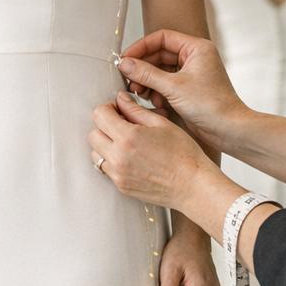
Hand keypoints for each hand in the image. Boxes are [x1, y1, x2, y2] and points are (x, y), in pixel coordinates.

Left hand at [89, 94, 218, 211]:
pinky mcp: (121, 186)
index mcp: (128, 137)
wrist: (192, 185)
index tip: (119, 110)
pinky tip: (131, 158)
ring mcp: (118, 174)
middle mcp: (118, 157)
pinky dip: (112, 160)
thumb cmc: (183, 153)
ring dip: (106, 145)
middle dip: (104, 126)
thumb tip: (120, 99)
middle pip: (93, 134)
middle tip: (122, 125)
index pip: (99, 115)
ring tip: (126, 143)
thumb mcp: (161, 124)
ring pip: (96, 153)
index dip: (108, 108)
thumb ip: (135, 110)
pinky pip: (106, 169)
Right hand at [117, 28, 246, 152]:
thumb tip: (125, 64)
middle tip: (128, 79)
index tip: (126, 58)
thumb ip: (146, 74)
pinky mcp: (187, 89)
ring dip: (147, 81)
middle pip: (159, 55)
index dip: (141, 47)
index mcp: (196, 48)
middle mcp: (194, 58)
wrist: (228, 129)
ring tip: (139, 92)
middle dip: (142, 68)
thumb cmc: (212, 106)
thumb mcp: (173, 87)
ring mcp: (191, 73)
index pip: (162, 38)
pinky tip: (154, 102)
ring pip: (160, 71)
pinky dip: (156, 91)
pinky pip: (165, 84)